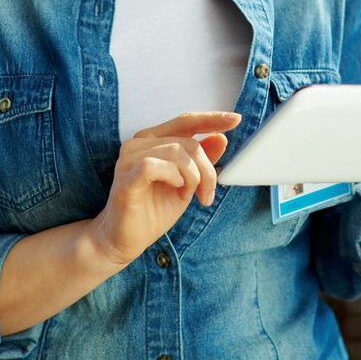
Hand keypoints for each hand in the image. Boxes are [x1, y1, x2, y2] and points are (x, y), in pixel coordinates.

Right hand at [90, 111, 240, 266]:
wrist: (124, 240)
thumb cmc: (153, 210)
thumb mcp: (187, 184)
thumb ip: (201, 161)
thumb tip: (221, 138)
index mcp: (153, 140)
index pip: (186, 121)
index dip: (211, 119)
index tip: (236, 119)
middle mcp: (138, 143)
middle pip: (188, 142)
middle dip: (206, 170)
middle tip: (207, 194)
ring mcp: (129, 158)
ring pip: (176, 152)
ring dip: (192, 177)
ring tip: (188, 196)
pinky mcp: (125, 177)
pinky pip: (154, 165)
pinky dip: (173, 176)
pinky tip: (175, 189)